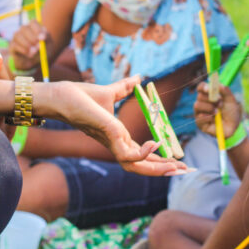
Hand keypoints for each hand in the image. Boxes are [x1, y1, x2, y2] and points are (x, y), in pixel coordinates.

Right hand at [9, 20, 47, 70]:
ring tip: (34, 51)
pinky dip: (23, 50)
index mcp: (34, 27)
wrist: (34, 62)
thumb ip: (46, 41)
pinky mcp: (12, 46)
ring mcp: (16, 37)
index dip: (37, 29)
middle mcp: (24, 30)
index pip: (33, 22)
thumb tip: (42, 38)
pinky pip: (14, 45)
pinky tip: (29, 55)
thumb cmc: (42, 51)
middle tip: (38, 46)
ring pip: (17, 35)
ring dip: (27, 44)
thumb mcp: (48, 46)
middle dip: (32, 37)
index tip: (43, 38)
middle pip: (24, 28)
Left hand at [49, 77, 190, 176]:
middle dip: (165, 170)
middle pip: (143, 166)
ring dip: (158, 169)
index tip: (179, 162)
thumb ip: (124, 88)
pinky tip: (156, 144)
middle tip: (186, 170)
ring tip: (176, 166)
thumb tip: (138, 78)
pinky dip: (143, 154)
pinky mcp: (108, 137)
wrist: (62, 96)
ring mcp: (112, 143)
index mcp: (119, 137)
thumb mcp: (110, 92)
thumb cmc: (80, 96)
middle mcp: (116, 145)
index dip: (160, 160)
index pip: (143, 155)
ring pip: (137, 167)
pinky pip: (128, 155)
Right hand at [194, 83, 242, 138]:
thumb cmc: (231, 113)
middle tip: (220, 103)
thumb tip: (218, 84)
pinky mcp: (199, 123)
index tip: (208, 89)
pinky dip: (208, 117)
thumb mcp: (231, 100)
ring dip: (209, 107)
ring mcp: (200, 113)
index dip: (203, 87)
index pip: (201, 87)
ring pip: (197, 105)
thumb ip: (225, 91)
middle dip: (210, 99)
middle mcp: (203, 103)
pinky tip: (213, 119)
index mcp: (209, 95)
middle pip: (199, 96)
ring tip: (217, 112)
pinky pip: (199, 117)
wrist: (233, 127)